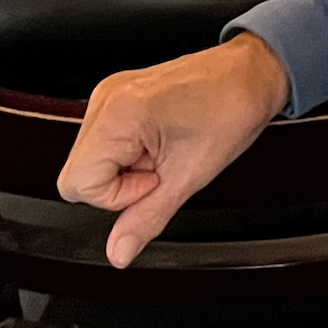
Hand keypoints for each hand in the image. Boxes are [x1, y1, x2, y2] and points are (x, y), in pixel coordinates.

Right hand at [57, 31, 292, 267]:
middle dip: (118, 183)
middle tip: (160, 167)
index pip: (77, 184)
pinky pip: (103, 141)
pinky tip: (158, 142)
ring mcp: (110, 93)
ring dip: (124, 168)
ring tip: (162, 151)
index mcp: (118, 114)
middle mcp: (106, 98)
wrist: (251, 75)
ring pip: (89, 159)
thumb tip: (119, 252)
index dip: (118, 195)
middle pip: (76, 173)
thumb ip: (146, 219)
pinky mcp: (118, 95)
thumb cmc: (231, 111)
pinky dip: (128, 152)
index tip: (155, 179)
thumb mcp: (190, 177)